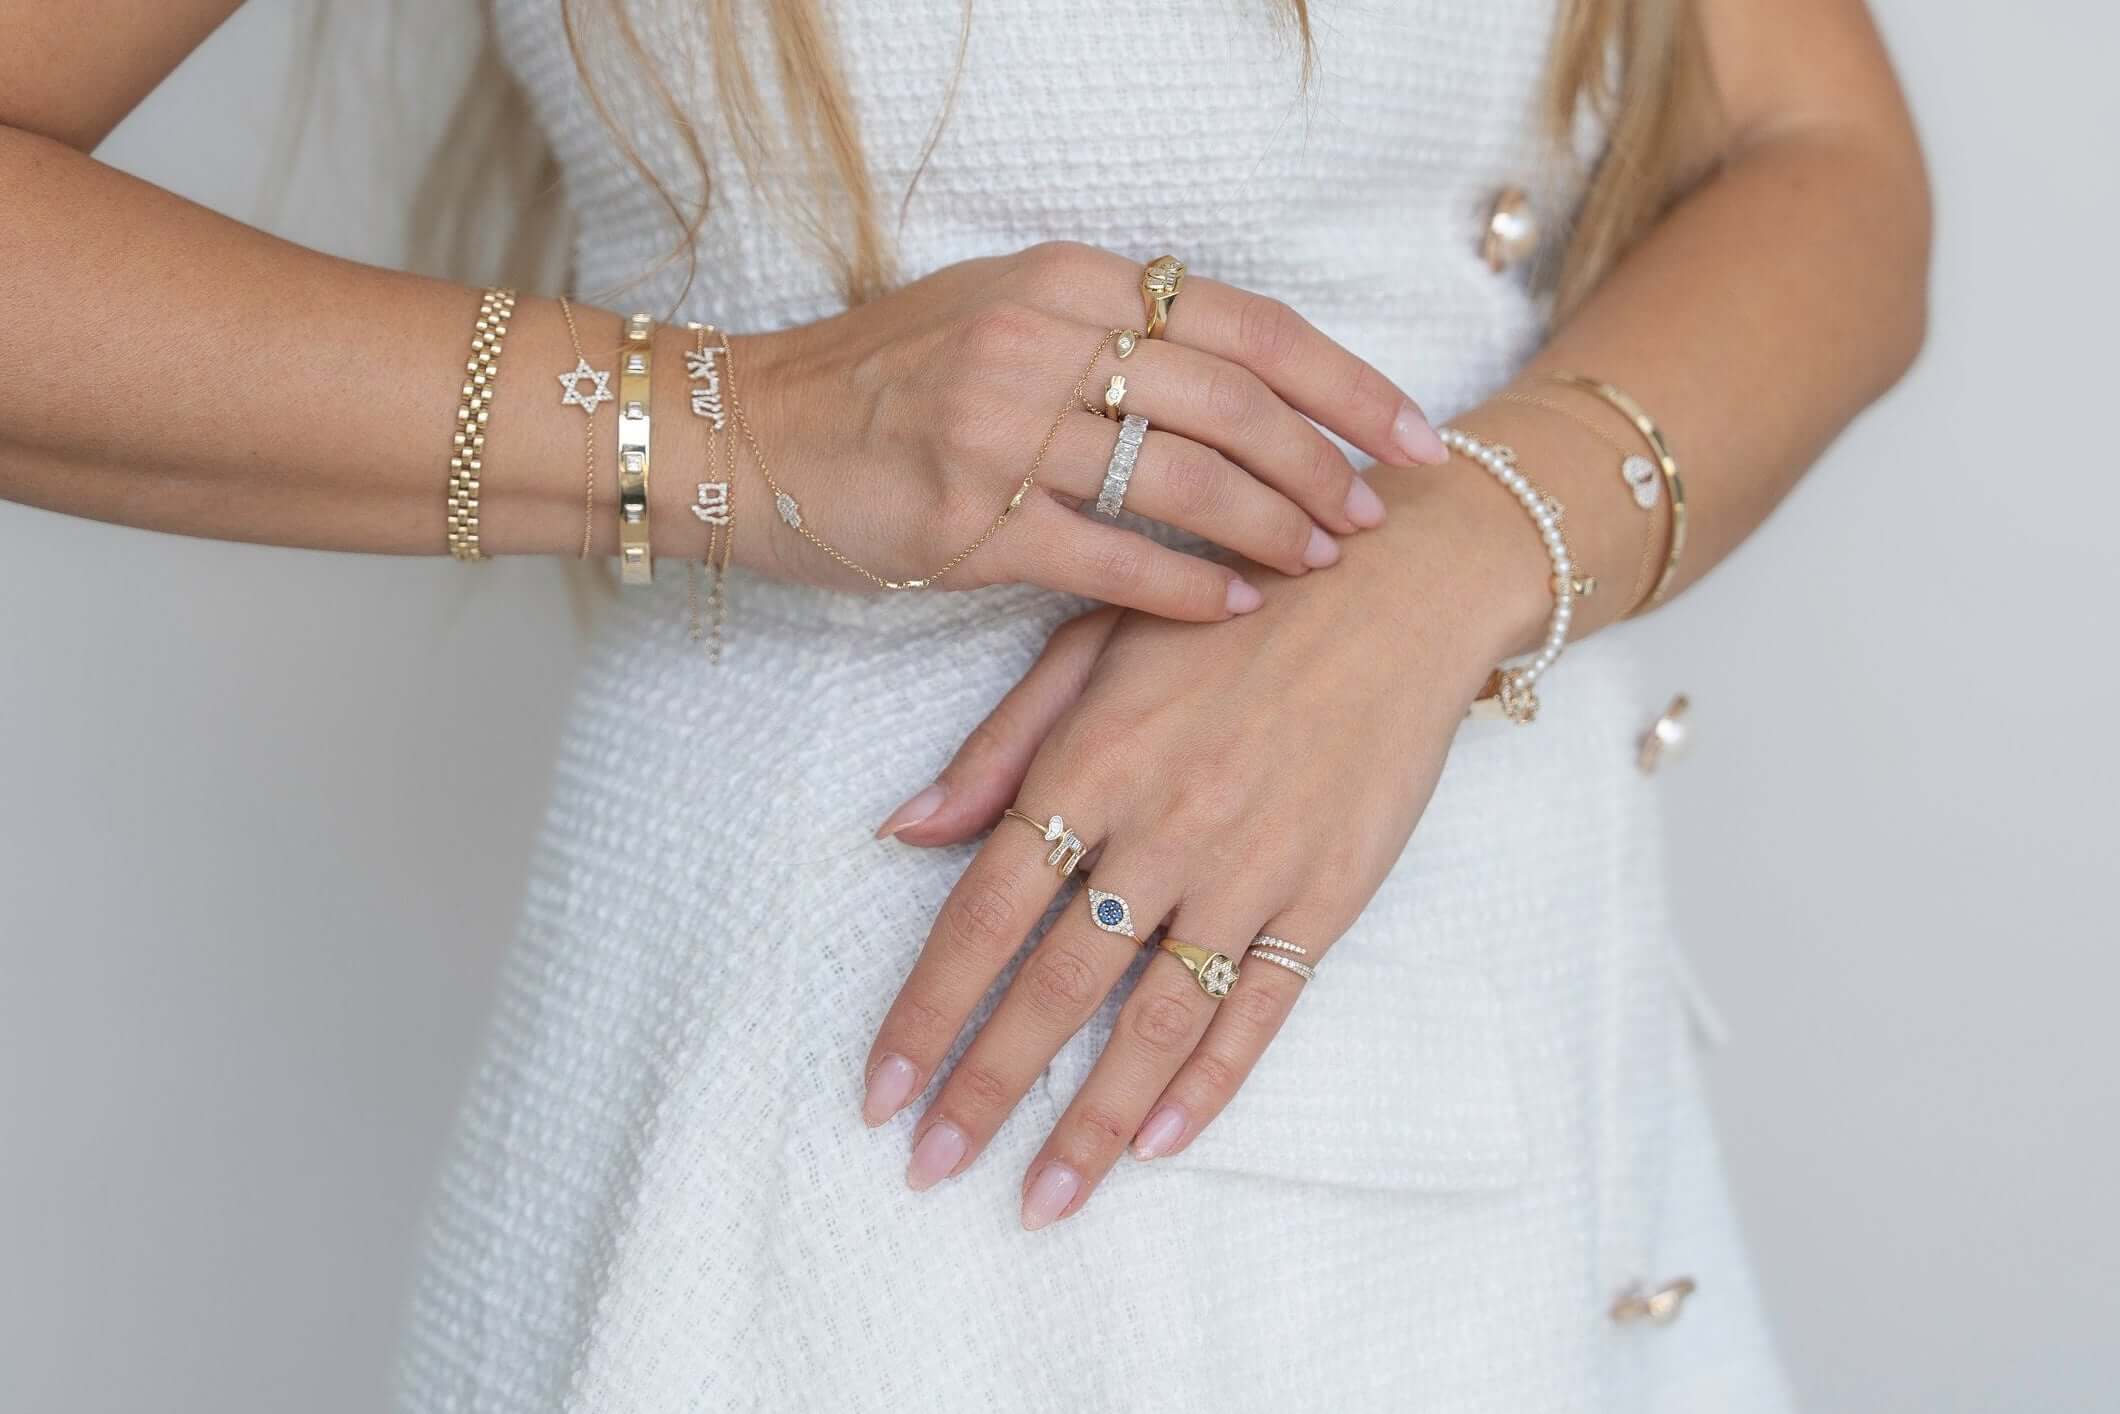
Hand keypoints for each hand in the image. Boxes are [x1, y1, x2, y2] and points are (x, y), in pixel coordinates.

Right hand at [728, 242, 1447, 618]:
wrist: (742, 433)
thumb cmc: (878, 381)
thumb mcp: (998, 313)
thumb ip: (1108, 330)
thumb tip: (1235, 377)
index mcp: (1065, 279)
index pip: (1246, 325)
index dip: (1346, 384)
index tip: (1414, 435)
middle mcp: (1042, 340)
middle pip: (1234, 403)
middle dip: (1327, 467)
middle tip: (1378, 515)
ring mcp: (1001, 429)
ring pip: (1184, 480)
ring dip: (1272, 528)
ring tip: (1321, 563)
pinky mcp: (965, 521)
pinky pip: (1108, 556)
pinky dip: (1185, 588)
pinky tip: (1233, 608)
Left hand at [859, 469, 1549, 1226]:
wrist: (1396, 585)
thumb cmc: (1226, 604)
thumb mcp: (1092, 642)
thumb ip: (999, 745)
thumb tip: (903, 831)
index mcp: (1092, 760)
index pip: (984, 912)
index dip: (928, 1009)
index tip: (881, 1092)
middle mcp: (1165, 827)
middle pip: (1058, 984)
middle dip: (988, 1086)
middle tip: (934, 1170)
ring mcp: (1252, 867)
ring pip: (1158, 1019)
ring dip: (1093, 1122)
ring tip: (1042, 1200)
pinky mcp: (1328, 893)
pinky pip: (1263, 1008)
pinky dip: (1213, 1083)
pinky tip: (1161, 1143)